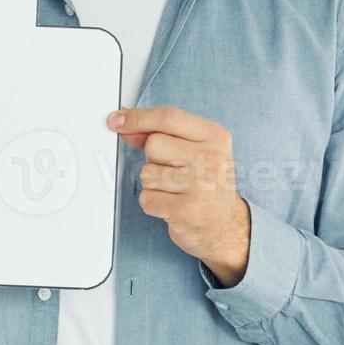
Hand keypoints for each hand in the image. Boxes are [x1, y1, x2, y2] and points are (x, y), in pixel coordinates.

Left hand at [110, 106, 249, 286]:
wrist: (226, 227)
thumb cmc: (207, 185)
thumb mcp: (195, 150)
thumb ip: (162, 134)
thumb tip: (125, 123)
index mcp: (215, 136)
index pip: (168, 117)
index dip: (138, 118)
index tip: (117, 120)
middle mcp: (211, 158)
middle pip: (154, 144)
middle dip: (154, 159)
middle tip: (174, 172)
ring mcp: (200, 185)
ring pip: (147, 173)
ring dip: (153, 184)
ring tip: (175, 191)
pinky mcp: (186, 210)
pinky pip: (146, 198)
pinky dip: (153, 204)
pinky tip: (172, 206)